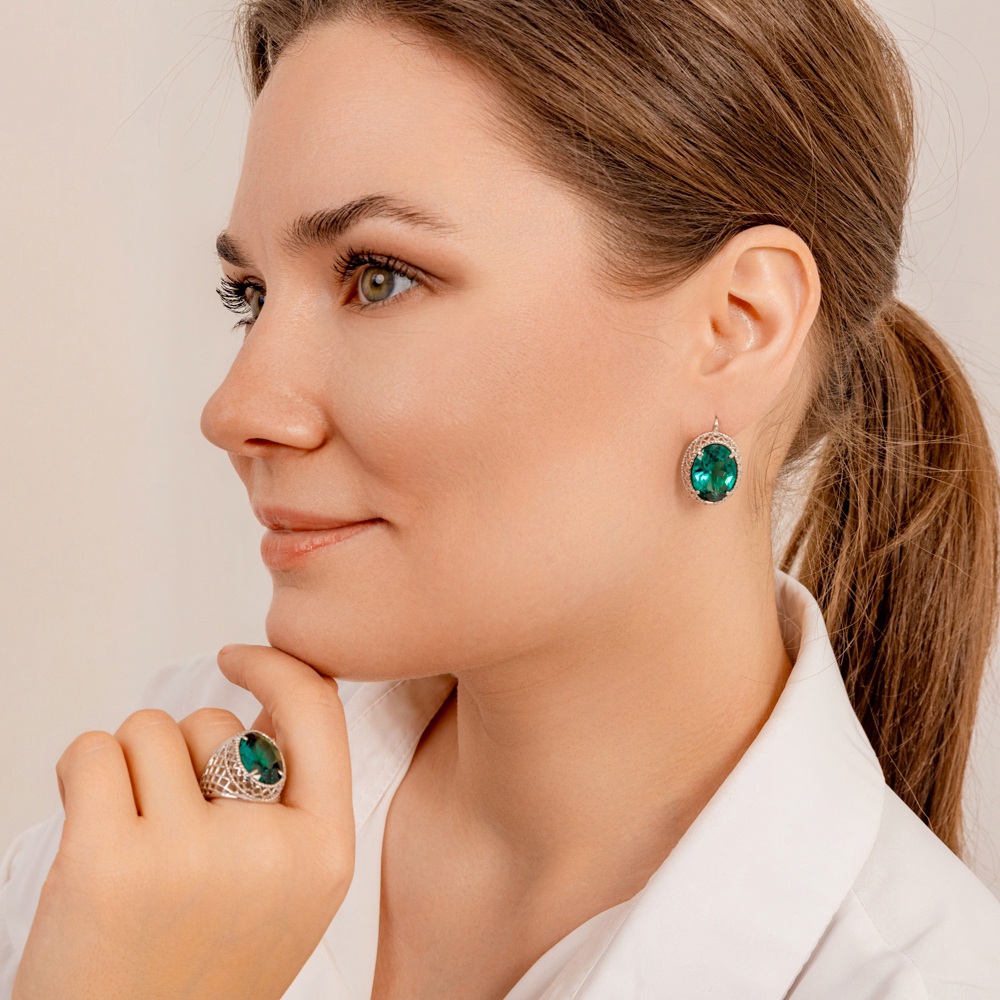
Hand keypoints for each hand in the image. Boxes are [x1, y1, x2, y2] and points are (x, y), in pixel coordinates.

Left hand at [12, 645, 354, 999]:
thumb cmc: (198, 977)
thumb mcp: (286, 895)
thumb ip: (289, 806)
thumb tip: (264, 709)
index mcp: (323, 854)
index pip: (317, 712)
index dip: (278, 668)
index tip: (241, 657)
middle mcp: (267, 850)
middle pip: (214, 723)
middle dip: (181, 756)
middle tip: (167, 834)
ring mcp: (191, 854)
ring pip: (150, 730)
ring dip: (129, 767)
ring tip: (128, 838)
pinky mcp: (110, 860)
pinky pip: (92, 751)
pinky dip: (82, 772)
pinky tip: (90, 827)